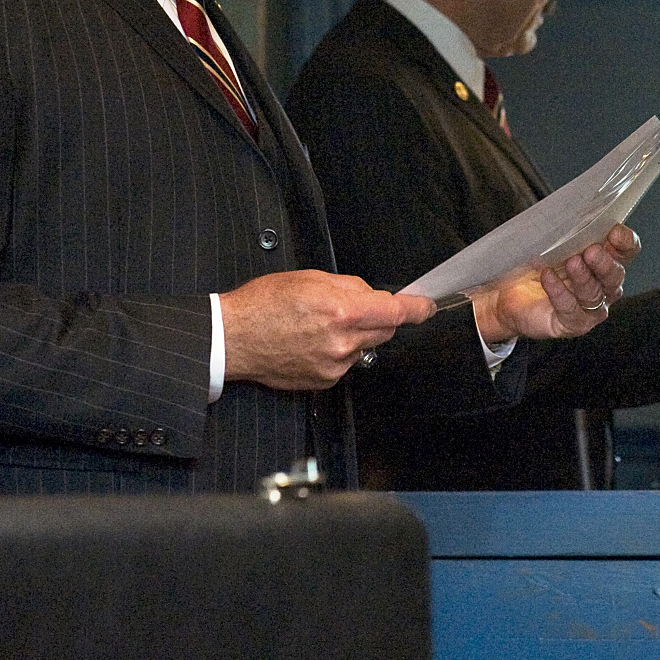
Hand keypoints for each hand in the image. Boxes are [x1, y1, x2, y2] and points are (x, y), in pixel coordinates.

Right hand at [218, 268, 434, 390]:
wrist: (232, 338)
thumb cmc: (263, 304)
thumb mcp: (309, 278)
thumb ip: (348, 286)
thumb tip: (371, 295)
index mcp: (341, 311)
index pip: (394, 312)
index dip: (416, 309)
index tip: (426, 307)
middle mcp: (342, 342)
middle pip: (384, 331)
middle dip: (378, 318)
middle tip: (349, 307)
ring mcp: (334, 366)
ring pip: (364, 347)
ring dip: (355, 335)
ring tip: (320, 325)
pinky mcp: (324, 381)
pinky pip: (346, 363)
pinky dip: (339, 351)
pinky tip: (312, 342)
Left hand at [471, 224, 637, 342]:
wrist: (509, 295)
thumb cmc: (537, 265)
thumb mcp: (552, 244)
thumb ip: (567, 233)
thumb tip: (569, 213)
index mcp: (605, 261)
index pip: (627, 251)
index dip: (625, 242)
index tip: (614, 232)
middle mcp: (604, 286)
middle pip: (615, 275)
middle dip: (605, 262)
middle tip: (591, 251)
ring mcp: (590, 308)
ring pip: (595, 294)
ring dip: (584, 277)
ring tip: (571, 263)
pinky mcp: (572, 324)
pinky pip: (570, 310)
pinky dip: (559, 292)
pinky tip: (547, 277)